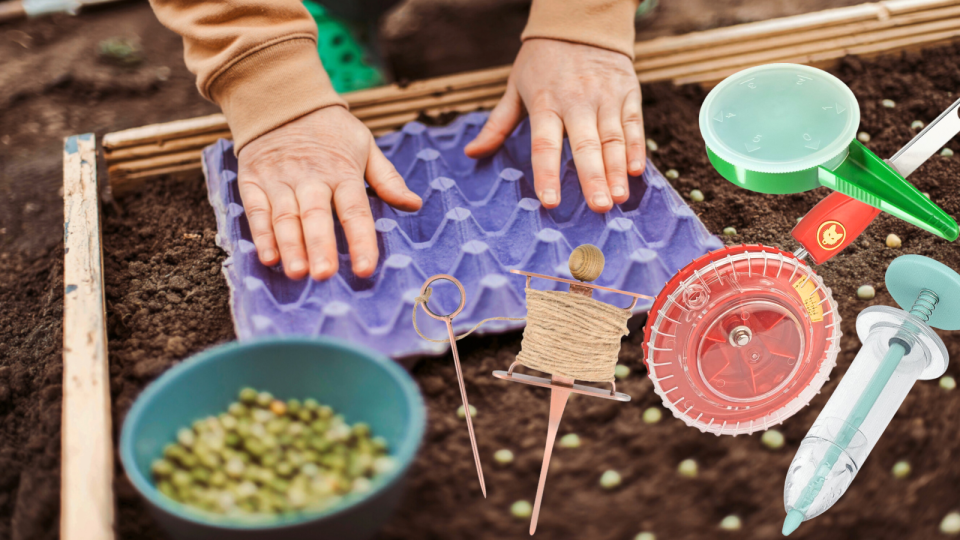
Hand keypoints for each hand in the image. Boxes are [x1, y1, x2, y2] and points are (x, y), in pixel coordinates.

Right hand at [237, 106, 421, 279]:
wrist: (282, 99)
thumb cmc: (331, 129)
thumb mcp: (365, 145)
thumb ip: (387, 178)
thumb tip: (414, 204)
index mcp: (342, 171)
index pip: (354, 211)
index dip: (361, 240)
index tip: (365, 269)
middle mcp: (310, 177)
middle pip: (316, 216)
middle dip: (320, 246)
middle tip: (325, 275)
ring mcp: (279, 180)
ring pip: (285, 217)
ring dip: (291, 246)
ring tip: (298, 274)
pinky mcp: (253, 181)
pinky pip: (256, 211)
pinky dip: (261, 235)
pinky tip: (269, 258)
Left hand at [464, 39, 645, 211]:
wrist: (580, 22)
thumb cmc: (542, 61)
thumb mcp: (515, 87)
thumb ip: (497, 124)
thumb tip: (471, 153)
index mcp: (545, 103)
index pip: (544, 144)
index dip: (547, 174)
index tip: (550, 202)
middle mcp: (577, 101)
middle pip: (585, 146)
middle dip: (592, 178)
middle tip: (598, 207)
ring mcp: (605, 96)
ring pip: (612, 139)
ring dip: (616, 171)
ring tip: (618, 198)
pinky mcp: (628, 91)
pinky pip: (633, 124)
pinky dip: (636, 148)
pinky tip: (636, 172)